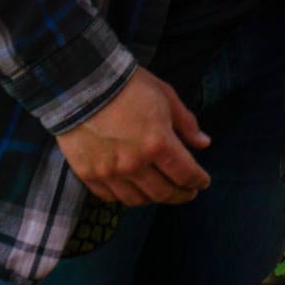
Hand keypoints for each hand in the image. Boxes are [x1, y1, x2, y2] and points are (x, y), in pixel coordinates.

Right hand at [56, 67, 211, 205]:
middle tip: (188, 193)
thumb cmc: (128, 86)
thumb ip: (186, 124)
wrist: (81, 84)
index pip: (185, 173)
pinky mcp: (88, 174)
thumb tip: (203, 143)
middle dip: (181, 195)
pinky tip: (132, 189)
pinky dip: (124, 196)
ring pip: (137, 200)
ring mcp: (109, 172)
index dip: (198, 181)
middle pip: (163, 193)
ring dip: (153, 198)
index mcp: (157, 144)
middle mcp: (134, 164)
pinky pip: (110, 197)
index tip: (202, 182)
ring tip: (161, 191)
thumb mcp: (166, 97)